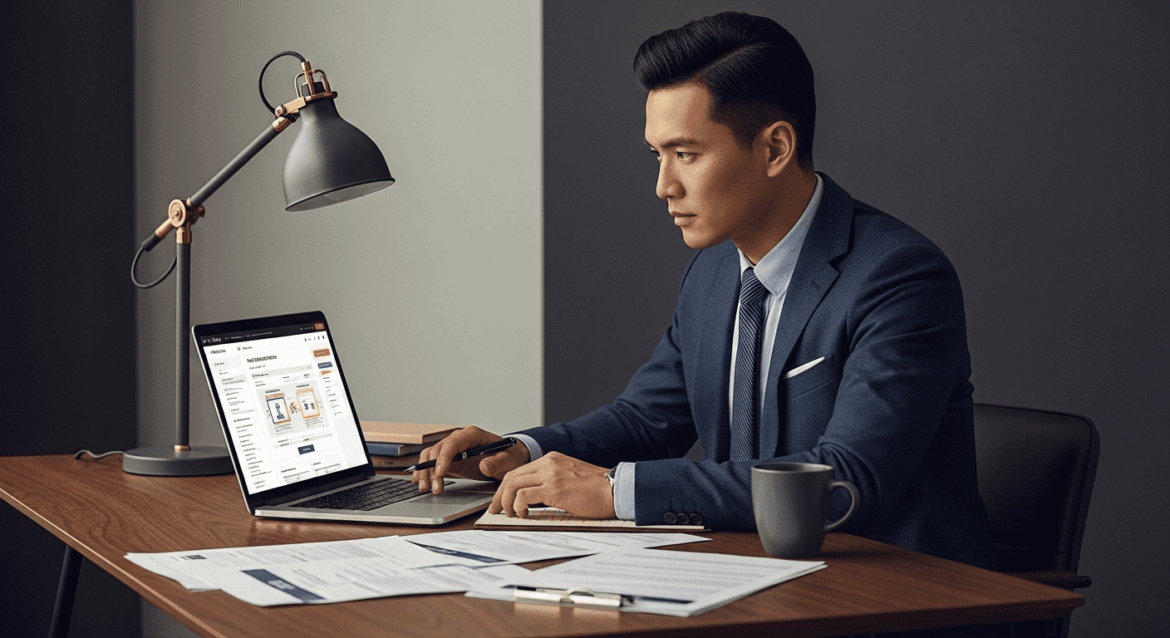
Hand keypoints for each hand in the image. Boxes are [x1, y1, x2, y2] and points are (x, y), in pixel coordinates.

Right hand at [411, 425, 529, 494]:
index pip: (453, 443)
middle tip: (432, 487)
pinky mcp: (448, 459)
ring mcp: (452, 448)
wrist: (508, 458)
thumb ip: (497, 463)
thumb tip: (484, 465)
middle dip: (431, 469)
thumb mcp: (507, 460)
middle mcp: (458, 439)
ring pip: (430, 456)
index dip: (444, 457)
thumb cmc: (509, 456)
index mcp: (472, 435)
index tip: (440, 472)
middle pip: (437, 450)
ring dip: (424, 471)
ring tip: (425, 488)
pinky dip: (424, 471)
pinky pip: (431, 463)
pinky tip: (420, 482)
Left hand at [488, 452, 615, 519]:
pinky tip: (523, 515)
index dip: (505, 487)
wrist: (615, 489)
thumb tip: (534, 499)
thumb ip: (552, 482)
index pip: (519, 470)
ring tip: (511, 515)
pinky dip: (517, 506)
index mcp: (552, 459)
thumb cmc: (598, 489)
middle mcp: (549, 462)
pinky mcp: (554, 488)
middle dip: (499, 495)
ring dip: (506, 502)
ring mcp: (550, 474)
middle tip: (496, 510)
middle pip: (511, 476)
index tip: (501, 501)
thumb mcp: (571, 478)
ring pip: (512, 484)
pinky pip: (522, 496)